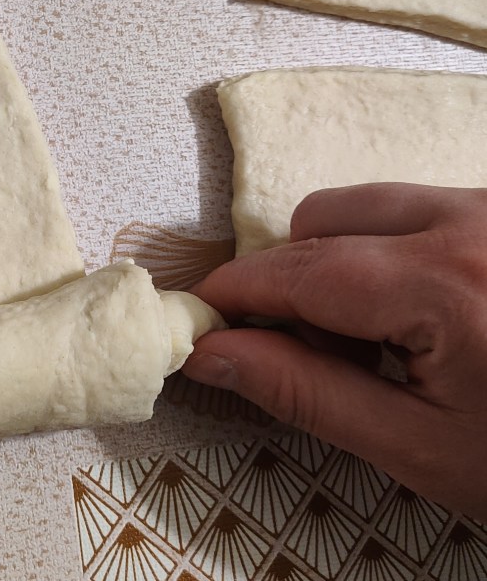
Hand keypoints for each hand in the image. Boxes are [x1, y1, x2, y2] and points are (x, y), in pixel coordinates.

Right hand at [182, 183, 486, 520]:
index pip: (298, 271)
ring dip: (340, 261)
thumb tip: (212, 355)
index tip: (196, 320)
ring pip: (366, 206)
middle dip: (292, 282)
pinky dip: (389, 252)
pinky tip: (425, 316)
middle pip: (322, 220)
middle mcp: (469, 221)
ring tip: (379, 337)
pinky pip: (415, 208)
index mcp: (444, 283)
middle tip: (314, 355)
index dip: (235, 294)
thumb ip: (303, 393)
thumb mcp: (422, 448)